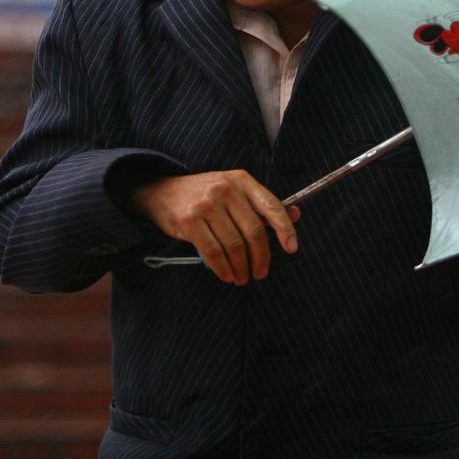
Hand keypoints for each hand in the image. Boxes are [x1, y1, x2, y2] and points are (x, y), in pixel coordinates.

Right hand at [132, 170, 299, 284]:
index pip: (271, 206)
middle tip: (261, 273)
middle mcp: (226, 189)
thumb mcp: (235, 192)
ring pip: (234, 245)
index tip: (292, 248)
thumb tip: (296, 215)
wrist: (162, 192)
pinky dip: (223, 268)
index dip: (285, 229)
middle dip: (261, 258)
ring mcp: (206, 204)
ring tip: (242, 277)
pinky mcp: (189, 221)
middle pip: (254, 231)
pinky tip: (227, 275)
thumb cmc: (206, 196)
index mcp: (242, 180)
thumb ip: (263, 206)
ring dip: (241, 267)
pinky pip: (213, 251)